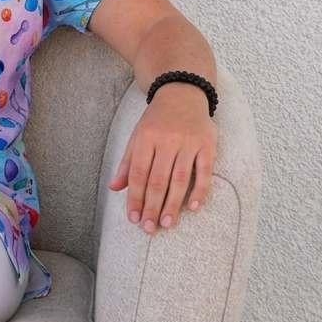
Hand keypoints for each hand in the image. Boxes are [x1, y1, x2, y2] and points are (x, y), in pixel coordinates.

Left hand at [107, 82, 216, 232]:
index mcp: (145, 138)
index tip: (133, 218)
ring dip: (172, 204)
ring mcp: (188, 142)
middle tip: (149, 228)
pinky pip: (204, 171)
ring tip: (166, 223)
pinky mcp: (207, 144)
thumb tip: (114, 188)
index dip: (135, 198)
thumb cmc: (156, 120)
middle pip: (158, 180)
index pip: (139, 174)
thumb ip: (127, 163)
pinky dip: (199, 191)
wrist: (182, 93)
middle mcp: (166, 140)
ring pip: (179, 179)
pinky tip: (192, 208)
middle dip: (152, 206)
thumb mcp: (137, 136)